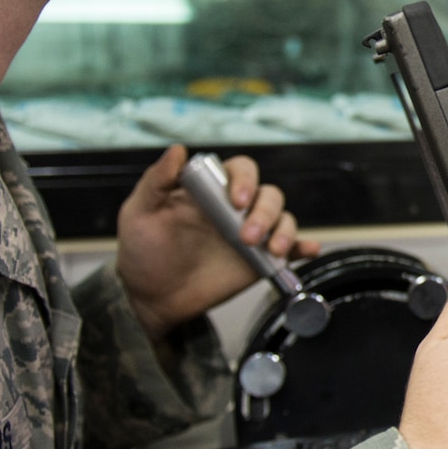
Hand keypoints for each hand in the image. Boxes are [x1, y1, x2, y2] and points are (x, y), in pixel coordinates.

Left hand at [114, 145, 321, 340]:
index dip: (246, 180)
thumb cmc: (143, 252)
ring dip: (284, 230)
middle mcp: (235, 208)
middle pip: (268, 194)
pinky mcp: (259, 261)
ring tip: (269, 250)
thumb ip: (156, 180)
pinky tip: (308, 249)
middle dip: (265, 212)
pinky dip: (304, 246)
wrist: (152, 298)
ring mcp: (250, 234)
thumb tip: (178, 149)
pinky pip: (291, 249)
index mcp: (211, 190)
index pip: (241, 170)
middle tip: (248, 236)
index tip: (238, 200)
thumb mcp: (139, 213)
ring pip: (284, 218)